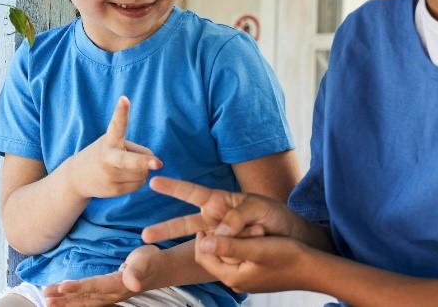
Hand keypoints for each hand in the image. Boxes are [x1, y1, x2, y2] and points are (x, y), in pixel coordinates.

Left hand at [43, 245, 158, 305]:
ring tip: (47, 299)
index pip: (94, 287)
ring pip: (83, 301)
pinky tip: (61, 299)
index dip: (78, 288)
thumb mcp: (145, 261)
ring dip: (65, 301)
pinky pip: (86, 300)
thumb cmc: (150, 261)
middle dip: (64, 299)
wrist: (157, 270)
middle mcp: (111, 294)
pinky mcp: (106, 295)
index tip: (62, 288)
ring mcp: (108, 296)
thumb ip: (136, 271)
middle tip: (45, 297)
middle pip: (84, 298)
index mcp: (118, 284)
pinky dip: (72, 300)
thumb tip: (133, 284)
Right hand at [64, 96, 161, 198]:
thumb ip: (137, 150)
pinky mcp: (113, 190)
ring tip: (125, 167)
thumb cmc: (103, 155)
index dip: (121, 112)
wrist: (76, 178)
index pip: (116, 124)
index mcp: (108, 140)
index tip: (124, 99)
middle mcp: (107, 158)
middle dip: (143, 162)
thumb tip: (153, 164)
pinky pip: (139, 184)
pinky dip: (137, 180)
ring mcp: (109, 176)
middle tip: (157, 163)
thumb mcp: (113, 144)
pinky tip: (123, 177)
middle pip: (130, 160)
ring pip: (142, 173)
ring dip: (141, 170)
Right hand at [142, 177, 289, 243]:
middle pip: (185, 223)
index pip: (192, 192)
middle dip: (165, 229)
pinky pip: (222, 256)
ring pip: (202, 244)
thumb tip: (218, 233)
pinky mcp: (229, 253)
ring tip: (195, 249)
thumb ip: (238, 216)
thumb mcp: (258, 208)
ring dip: (196, 248)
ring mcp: (220, 238)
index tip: (154, 181)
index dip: (174, 187)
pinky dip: (232, 253)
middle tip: (145, 236)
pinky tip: (247, 248)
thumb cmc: (274, 215)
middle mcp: (215, 220)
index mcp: (219, 202)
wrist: (291, 236)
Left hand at [195, 232, 312, 292]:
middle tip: (239, 223)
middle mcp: (237, 282)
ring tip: (253, 228)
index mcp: (232, 277)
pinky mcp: (257, 276)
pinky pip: (241, 259)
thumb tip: (204, 241)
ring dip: (235, 240)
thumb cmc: (287, 255)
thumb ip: (229, 244)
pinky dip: (245, 246)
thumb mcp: (256, 247)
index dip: (203, 237)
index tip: (212, 219)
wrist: (314, 269)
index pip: (203, 256)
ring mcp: (247, 280)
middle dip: (223, 238)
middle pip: (215, 256)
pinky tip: (258, 236)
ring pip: (229, 256)